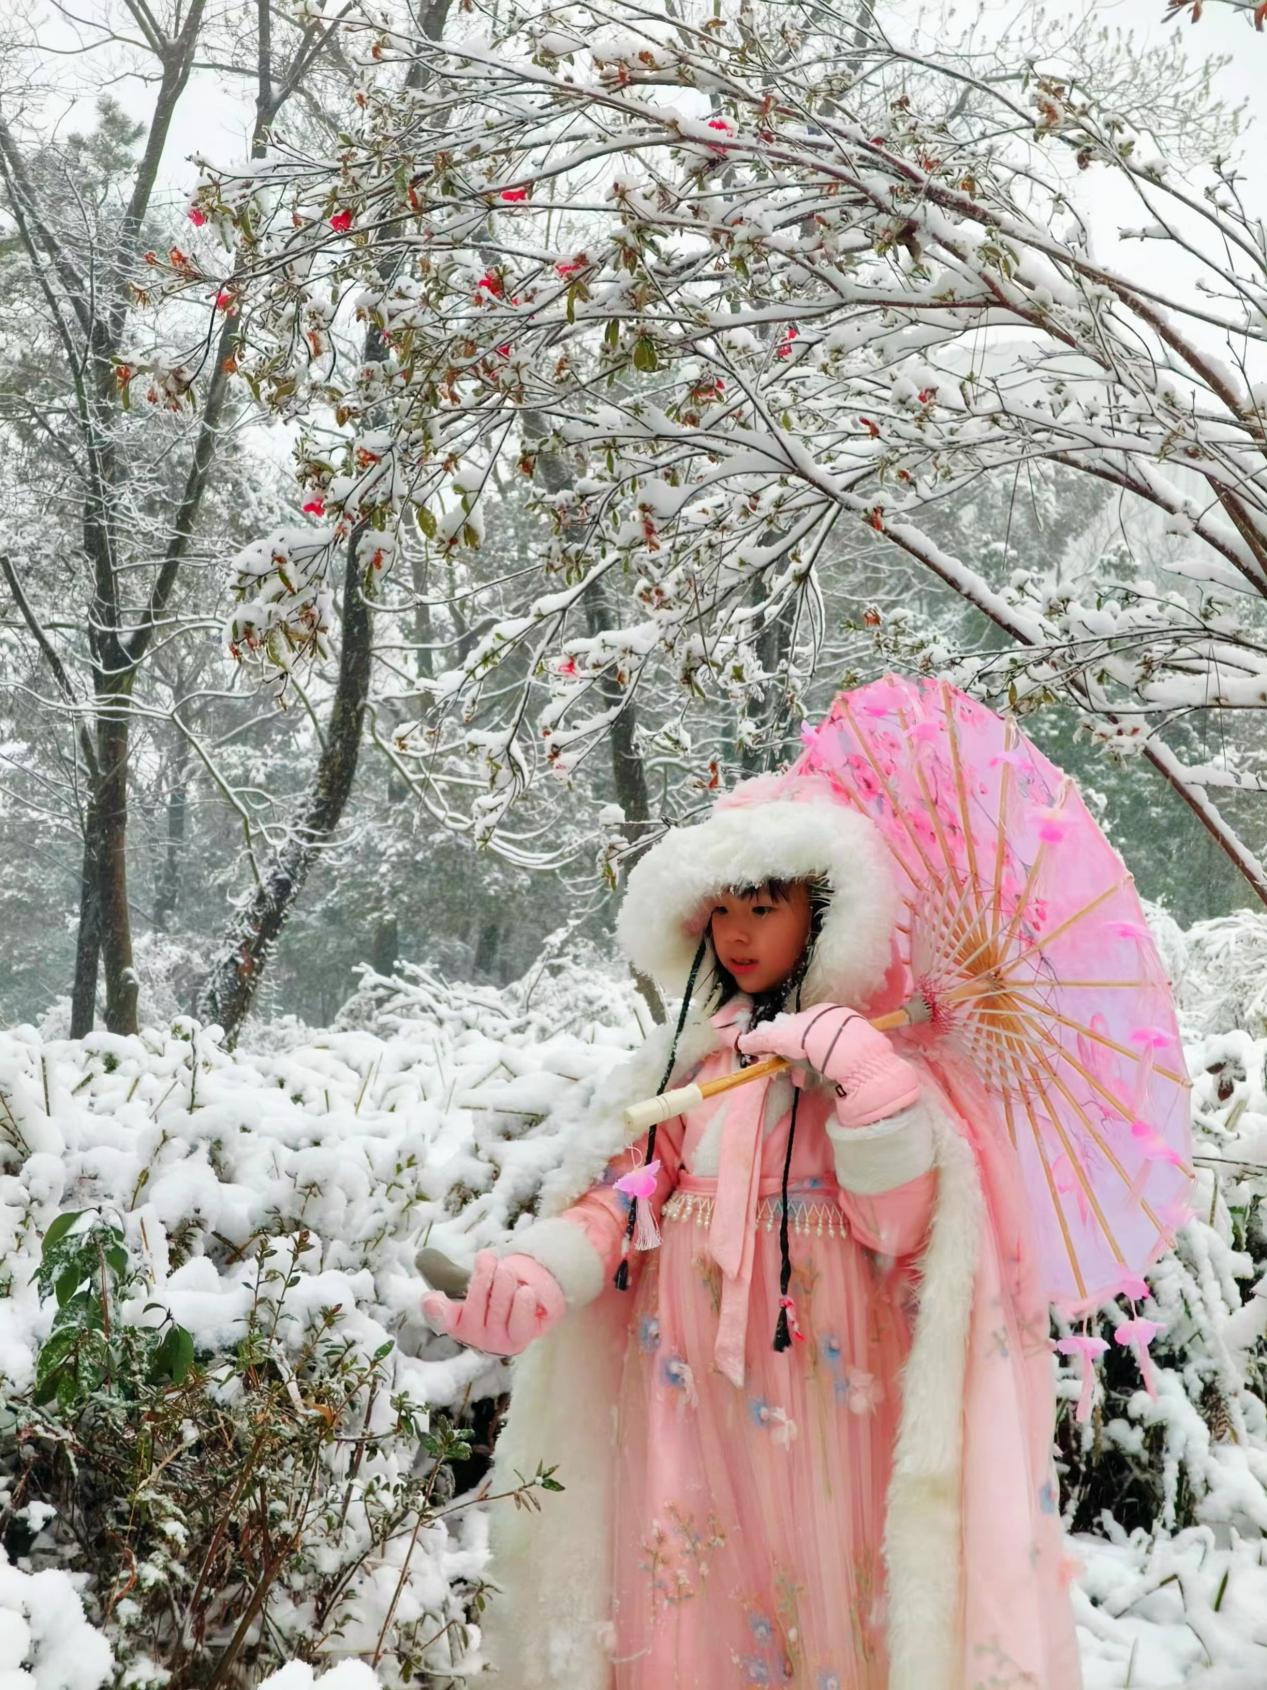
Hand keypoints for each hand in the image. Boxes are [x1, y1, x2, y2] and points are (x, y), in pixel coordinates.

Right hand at [421, 1249, 565, 1355]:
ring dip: (503, 1288)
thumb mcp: (472, 1286)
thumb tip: (424, 1256)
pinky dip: (523, 1306)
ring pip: (498, 1313)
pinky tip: (526, 1291)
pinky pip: (520, 1325)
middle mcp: (474, 1335)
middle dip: (481, 1281)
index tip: (431, 1298)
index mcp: (456, 1321)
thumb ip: (450, 1274)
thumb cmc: (489, 1300)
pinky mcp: (519, 1339)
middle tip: (487, 1258)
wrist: (519, 1316)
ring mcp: (497, 1340)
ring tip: (506, 1270)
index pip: (443, 1318)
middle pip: (474, 1308)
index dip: (435, 1310)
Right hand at [737, 1003, 920, 1126]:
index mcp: (820, 1012)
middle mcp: (836, 1023)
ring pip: (820, 1056)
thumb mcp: (785, 1036)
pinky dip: (823, 1075)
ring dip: (805, 1068)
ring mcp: (849, 1042)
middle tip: (784, 1071)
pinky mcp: (859, 1061)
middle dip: (792, 1057)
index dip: (779, 1040)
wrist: (857, 1059)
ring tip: (801, 1081)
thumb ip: (764, 1038)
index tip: (771, 1055)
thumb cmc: (818, 1041)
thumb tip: (743, 1042)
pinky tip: (819, 1083)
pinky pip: (835, 1067)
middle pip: (806, 1041)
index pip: (793, 1024)